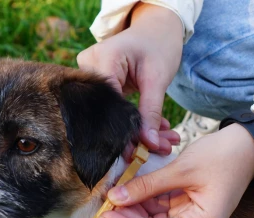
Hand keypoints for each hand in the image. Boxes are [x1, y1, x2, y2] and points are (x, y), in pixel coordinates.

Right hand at [77, 3, 182, 153]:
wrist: (157, 29)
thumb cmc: (159, 45)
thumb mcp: (158, 79)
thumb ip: (152, 112)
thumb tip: (149, 144)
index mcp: (104, 58)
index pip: (109, 104)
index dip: (124, 131)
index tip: (142, 152)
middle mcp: (89, 66)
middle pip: (108, 112)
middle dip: (135, 134)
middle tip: (160, 150)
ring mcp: (91, 75)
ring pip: (112, 114)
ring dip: (138, 130)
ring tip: (163, 143)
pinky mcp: (99, 85)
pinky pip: (114, 109)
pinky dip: (135, 121)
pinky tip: (155, 133)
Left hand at [100, 124, 253, 217]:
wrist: (250, 143)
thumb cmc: (223, 156)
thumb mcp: (181, 170)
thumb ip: (147, 186)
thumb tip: (115, 198)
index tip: (105, 214)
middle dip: (129, 217)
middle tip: (106, 202)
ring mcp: (194, 216)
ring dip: (136, 207)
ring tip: (115, 193)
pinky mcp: (191, 204)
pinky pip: (163, 206)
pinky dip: (146, 198)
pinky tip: (130, 188)